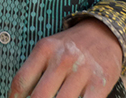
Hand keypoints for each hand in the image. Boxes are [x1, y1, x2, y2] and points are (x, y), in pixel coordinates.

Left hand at [8, 18, 122, 97]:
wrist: (104, 33)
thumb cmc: (71, 46)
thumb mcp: (49, 48)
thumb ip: (35, 69)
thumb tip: (20, 95)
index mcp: (45, 49)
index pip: (21, 80)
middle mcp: (62, 58)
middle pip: (39, 96)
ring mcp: (82, 71)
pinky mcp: (100, 83)